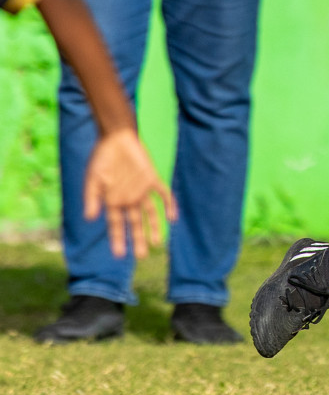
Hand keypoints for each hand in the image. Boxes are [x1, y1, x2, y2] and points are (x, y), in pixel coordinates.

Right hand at [83, 128, 175, 259]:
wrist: (116, 139)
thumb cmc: (101, 159)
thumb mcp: (93, 179)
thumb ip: (92, 198)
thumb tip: (89, 218)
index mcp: (112, 201)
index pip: (116, 225)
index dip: (118, 239)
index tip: (119, 255)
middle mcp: (128, 199)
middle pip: (134, 223)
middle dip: (137, 239)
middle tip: (141, 256)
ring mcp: (141, 190)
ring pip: (150, 213)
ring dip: (153, 227)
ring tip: (156, 243)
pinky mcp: (152, 179)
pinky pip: (163, 194)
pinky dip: (169, 205)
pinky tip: (172, 217)